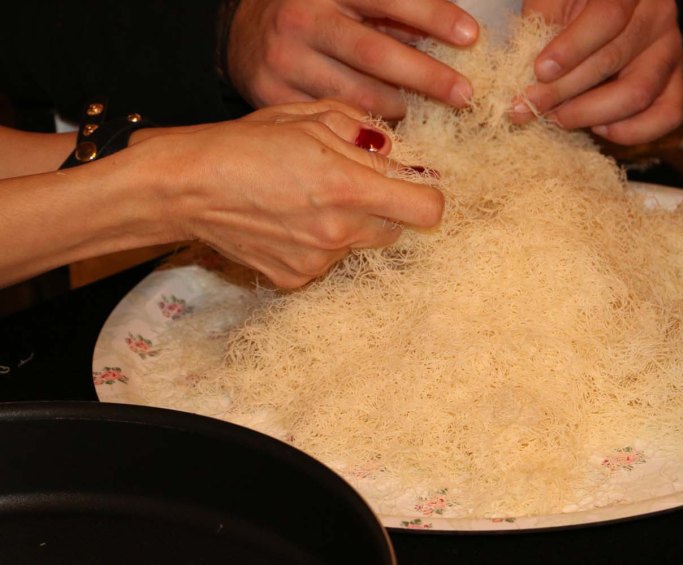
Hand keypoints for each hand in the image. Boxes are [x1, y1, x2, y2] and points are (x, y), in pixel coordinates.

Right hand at [158, 101, 443, 287]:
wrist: (186, 188)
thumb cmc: (245, 143)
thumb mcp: (309, 118)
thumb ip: (362, 132)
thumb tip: (396, 152)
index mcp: (348, 187)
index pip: (427, 210)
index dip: (427, 195)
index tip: (414, 185)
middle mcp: (339, 232)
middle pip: (397, 229)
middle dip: (386, 207)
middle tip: (351, 185)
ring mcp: (317, 261)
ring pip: (360, 244)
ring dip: (350, 224)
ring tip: (307, 201)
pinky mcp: (295, 279)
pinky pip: (328, 261)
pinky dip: (318, 244)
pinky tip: (287, 223)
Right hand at [226, 0, 478, 119]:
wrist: (244, 33)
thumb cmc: (315, 13)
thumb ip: (392, 13)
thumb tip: (453, 35)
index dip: (433, 16)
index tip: (471, 36)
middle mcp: (301, 21)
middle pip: (376, 54)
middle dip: (428, 77)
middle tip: (464, 94)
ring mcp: (283, 62)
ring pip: (357, 97)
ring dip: (402, 110)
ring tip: (431, 116)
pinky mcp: (271, 98)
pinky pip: (332, 122)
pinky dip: (366, 131)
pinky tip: (391, 136)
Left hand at [512, 0, 682, 144]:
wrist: (599, 15)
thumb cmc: (571, 7)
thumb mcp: (553, 3)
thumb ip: (538, 29)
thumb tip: (520, 78)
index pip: (608, 16)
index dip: (572, 48)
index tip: (540, 71)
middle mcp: (658, 17)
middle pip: (615, 59)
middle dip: (565, 90)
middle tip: (531, 105)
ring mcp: (669, 52)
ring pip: (639, 93)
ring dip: (590, 114)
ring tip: (558, 117)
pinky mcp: (673, 84)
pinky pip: (666, 116)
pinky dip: (630, 131)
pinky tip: (598, 127)